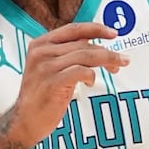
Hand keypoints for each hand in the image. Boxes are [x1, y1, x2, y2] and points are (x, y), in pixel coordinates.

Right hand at [11, 22, 127, 143]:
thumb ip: (66, 53)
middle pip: (83, 44)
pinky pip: (81, 71)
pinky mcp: (52, 83)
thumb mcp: (49, 67)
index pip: (73, 29)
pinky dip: (91, 75)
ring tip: (116, 68)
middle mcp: (41, 52)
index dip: (96, 29)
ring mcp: (45, 67)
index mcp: (40, 44)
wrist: (25, 120)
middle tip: (123, 60)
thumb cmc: (41, 94)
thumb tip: (94, 44)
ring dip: (107, 61)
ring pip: (85, 56)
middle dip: (107, 51)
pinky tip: (91, 82)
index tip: (113, 33)